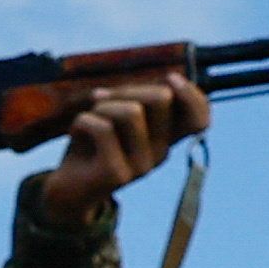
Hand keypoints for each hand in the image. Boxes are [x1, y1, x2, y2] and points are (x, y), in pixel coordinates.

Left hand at [28, 64, 206, 215]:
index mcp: (165, 137)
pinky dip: (82, 121)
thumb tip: (166, 80)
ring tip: (89, 118)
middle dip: (126, 89)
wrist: (68, 188)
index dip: (192, 94)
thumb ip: (138, 99)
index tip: (169, 80)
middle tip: (102, 100)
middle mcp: (160, 152)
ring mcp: (141, 166)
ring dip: (102, 106)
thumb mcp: (117, 116)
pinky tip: (76, 132)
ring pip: (130, 111)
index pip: (200, 119)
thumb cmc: (93, 143)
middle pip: (161, 98)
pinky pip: (103, 129)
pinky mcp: (117, 174)